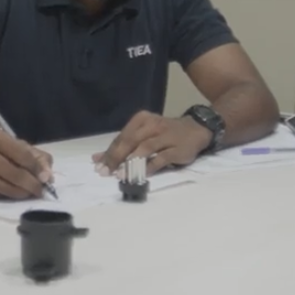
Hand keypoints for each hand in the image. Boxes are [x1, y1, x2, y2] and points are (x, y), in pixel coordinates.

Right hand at [0, 125, 53, 199]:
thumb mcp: (10, 142)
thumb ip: (34, 155)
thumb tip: (47, 175)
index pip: (20, 153)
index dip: (36, 167)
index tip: (46, 177)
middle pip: (13, 173)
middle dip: (31, 184)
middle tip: (41, 190)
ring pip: (5, 188)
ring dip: (22, 193)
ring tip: (30, 193)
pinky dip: (8, 195)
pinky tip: (13, 192)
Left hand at [95, 110, 212, 175]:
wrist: (196, 129)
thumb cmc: (165, 133)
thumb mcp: (144, 133)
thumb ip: (124, 145)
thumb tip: (99, 159)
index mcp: (142, 119)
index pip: (122, 137)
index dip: (109, 151)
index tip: (98, 165)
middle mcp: (153, 125)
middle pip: (130, 141)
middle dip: (116, 157)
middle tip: (105, 171)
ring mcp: (166, 136)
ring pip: (145, 148)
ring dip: (131, 162)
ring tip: (120, 174)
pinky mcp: (177, 148)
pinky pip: (161, 158)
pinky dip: (150, 166)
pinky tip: (142, 174)